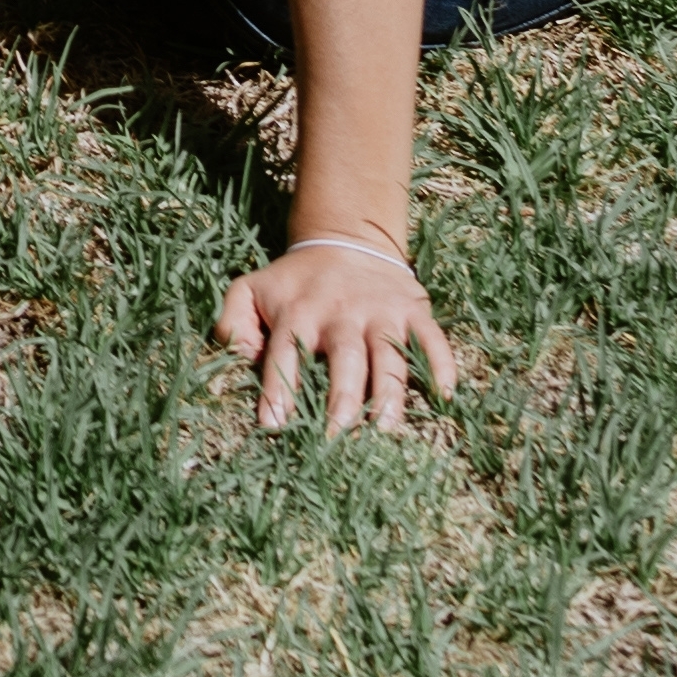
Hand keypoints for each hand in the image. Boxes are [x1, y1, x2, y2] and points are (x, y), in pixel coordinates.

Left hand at [217, 239, 462, 432]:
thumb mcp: (251, 288)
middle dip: (341, 400)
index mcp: (300, 312)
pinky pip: (432, 339)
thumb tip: (237, 355)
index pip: (286, 354)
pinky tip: (444, 395)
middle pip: (344, 361)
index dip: (278, 390)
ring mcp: (381, 313)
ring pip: (389, 357)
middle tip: (336, 437)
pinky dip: (441, 364)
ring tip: (385, 430)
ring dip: (388, 394)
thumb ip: (232, 319)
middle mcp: (342, 314)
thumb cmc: (295, 281)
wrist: (346, 239)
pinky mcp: (413, 310)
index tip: (273, 425)